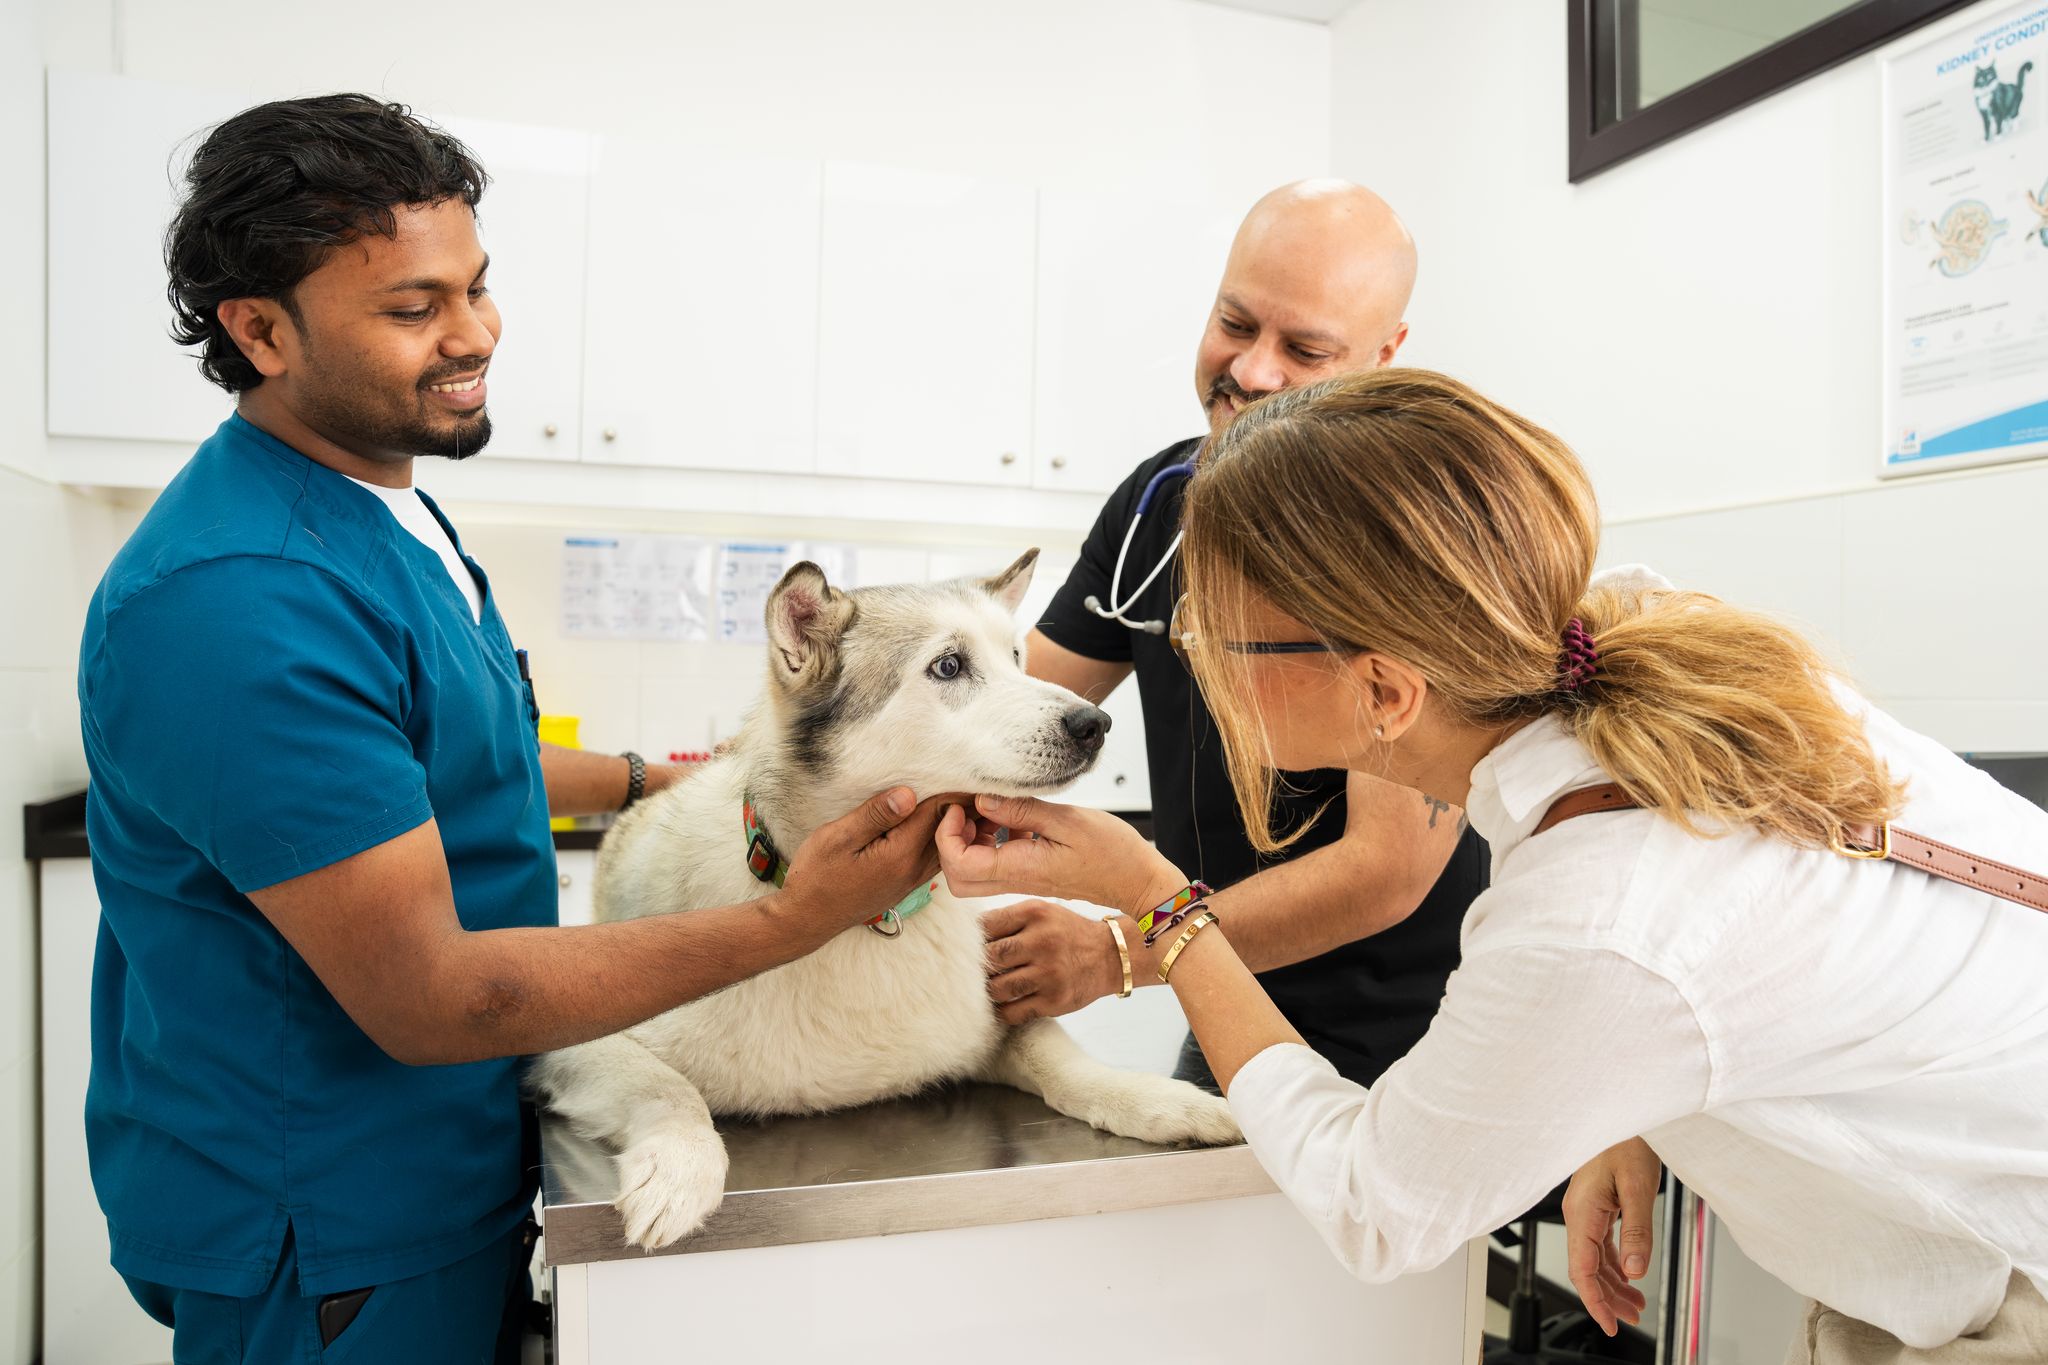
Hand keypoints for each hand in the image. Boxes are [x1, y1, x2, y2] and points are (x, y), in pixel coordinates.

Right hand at [778, 787, 946, 937]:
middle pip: (949, 829)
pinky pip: (934, 856)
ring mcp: (913, 880)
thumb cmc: (816, 876)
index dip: (946, 787)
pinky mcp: (907, 884)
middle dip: (954, 802)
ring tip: (948, 793)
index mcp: (900, 854)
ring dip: (949, 820)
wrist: (807, 919)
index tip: (952, 766)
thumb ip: (875, 815)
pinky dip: (938, 835)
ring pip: (946, 844)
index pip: (937, 813)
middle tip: (959, 775)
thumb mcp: (837, 838)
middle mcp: (914, 870)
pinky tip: (928, 821)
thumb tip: (909, 794)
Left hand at [937, 794, 1180, 912]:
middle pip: (957, 877)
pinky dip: (994, 840)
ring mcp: (1022, 880)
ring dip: (973, 838)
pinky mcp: (1031, 874)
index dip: (948, 836)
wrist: (1138, 881)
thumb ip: (1021, 810)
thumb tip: (983, 799)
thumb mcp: (1068, 821)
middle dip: (952, 842)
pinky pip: (997, 863)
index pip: (959, 865)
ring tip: (995, 809)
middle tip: (970, 810)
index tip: (962, 807)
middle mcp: (1016, 880)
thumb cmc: (1112, 852)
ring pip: (974, 871)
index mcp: (1020, 869)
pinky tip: (1017, 819)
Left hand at [981, 900, 1131, 1024]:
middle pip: (989, 959)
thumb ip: (1009, 920)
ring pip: (997, 989)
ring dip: (990, 991)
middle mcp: (1042, 942)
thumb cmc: (1067, 933)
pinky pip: (1013, 1013)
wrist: (1109, 956)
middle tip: (977, 971)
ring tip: (993, 986)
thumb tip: (967, 937)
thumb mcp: (1042, 912)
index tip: (968, 948)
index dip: (971, 940)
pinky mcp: (1054, 1001)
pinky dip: (1003, 1011)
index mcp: (1035, 914)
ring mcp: (1049, 973)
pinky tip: (1006, 1003)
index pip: (985, 926)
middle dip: (979, 968)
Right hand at [1562, 1137, 1659, 1335]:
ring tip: (1635, 1304)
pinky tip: (1629, 1274)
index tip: (1610, 1323)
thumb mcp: (1638, 1187)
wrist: (1622, 1114)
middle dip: (1608, 1299)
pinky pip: (1601, 1244)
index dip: (1595, 1301)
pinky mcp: (1596, 1205)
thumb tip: (1636, 1269)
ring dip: (1614, 1284)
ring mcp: (1586, 1210)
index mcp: (1582, 1212)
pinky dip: (1616, 1264)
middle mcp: (1579, 1214)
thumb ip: (1636, 1231)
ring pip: (1595, 1259)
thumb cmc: (1625, 1140)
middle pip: (1588, 1270)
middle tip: (1630, 1319)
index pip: (1582, 1270)